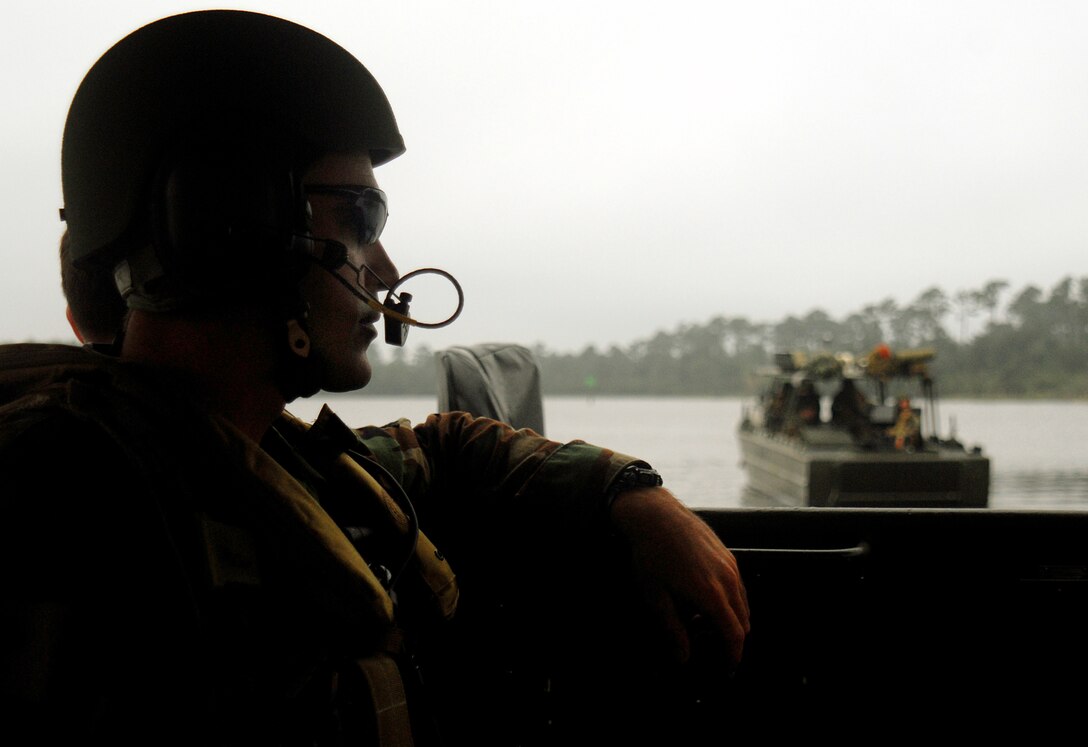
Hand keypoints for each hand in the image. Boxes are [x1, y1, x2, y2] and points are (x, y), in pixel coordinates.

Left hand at [607, 486, 750, 667]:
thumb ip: (673, 630)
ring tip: (702, 622)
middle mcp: (728, 579)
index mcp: (711, 594)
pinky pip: (738, 585)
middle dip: (731, 639)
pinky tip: (704, 599)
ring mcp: (730, 564)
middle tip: (710, 647)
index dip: (732, 656)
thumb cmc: (650, 555)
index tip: (726, 669)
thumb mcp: (655, 596)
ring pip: (743, 603)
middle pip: (743, 621)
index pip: (734, 635)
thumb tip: (683, 658)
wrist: (655, 514)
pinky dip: (729, 600)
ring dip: (730, 619)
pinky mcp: (727, 554)